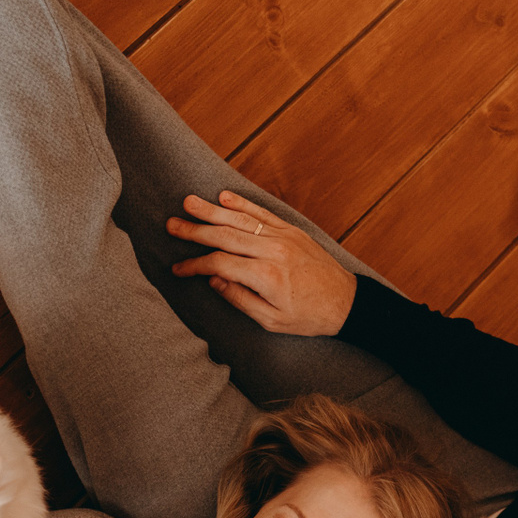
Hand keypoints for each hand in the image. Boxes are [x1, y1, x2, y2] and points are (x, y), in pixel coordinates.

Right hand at [168, 191, 357, 335]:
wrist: (345, 302)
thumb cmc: (308, 317)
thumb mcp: (271, 320)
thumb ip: (240, 299)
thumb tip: (214, 280)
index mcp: (266, 276)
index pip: (220, 263)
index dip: (195, 265)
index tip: (178, 268)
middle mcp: (273, 251)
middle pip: (225, 235)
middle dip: (195, 230)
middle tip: (172, 225)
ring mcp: (283, 237)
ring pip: (241, 219)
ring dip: (212, 210)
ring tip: (189, 203)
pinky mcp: (291, 231)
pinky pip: (262, 213)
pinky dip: (242, 203)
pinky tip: (224, 197)